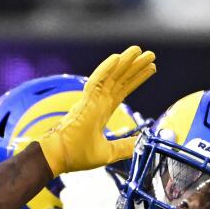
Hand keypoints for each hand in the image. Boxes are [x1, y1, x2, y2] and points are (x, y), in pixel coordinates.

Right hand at [37, 46, 155, 174]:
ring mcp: (91, 100)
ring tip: (139, 50)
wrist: (58, 158)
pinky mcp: (85, 101)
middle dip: (135, 66)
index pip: (122, 90)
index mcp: (102, 111)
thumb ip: (124, 146)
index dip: (136, 79)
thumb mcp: (108, 152)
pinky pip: (97, 81)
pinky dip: (106, 68)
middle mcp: (98, 102)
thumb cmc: (76, 155)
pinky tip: (118, 58)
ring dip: (125, 62)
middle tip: (150, 55)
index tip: (150, 69)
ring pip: (110, 76)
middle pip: (120, 79)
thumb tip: (140, 143)